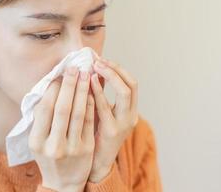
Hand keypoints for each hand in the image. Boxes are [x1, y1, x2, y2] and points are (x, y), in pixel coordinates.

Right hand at [28, 67, 94, 191]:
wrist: (63, 183)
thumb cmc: (48, 156)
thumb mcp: (36, 141)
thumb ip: (40, 119)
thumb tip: (50, 88)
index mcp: (36, 142)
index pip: (45, 109)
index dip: (53, 89)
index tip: (59, 75)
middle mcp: (54, 145)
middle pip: (63, 109)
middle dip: (69, 85)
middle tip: (74, 68)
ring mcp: (72, 148)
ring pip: (79, 113)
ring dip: (83, 91)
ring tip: (85, 74)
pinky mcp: (87, 149)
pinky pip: (90, 122)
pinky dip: (91, 104)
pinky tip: (93, 91)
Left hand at [88, 58, 138, 181]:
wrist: (97, 162)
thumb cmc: (97, 133)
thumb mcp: (103, 112)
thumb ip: (101, 93)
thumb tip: (94, 70)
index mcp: (131, 110)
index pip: (132, 83)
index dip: (119, 69)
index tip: (103, 60)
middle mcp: (131, 115)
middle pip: (132, 85)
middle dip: (116, 70)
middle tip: (99, 61)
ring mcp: (124, 124)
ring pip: (124, 92)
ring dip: (109, 76)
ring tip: (94, 67)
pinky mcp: (111, 131)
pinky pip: (106, 106)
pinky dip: (98, 92)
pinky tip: (88, 83)